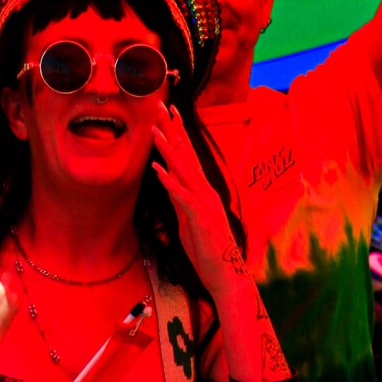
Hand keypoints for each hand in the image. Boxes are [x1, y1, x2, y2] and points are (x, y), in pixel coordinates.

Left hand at [150, 104, 245, 287]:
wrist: (225, 276)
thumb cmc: (207, 251)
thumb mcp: (187, 220)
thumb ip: (178, 199)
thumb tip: (167, 179)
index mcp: (203, 192)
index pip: (188, 157)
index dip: (177, 134)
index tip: (167, 113)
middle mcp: (206, 192)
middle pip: (188, 155)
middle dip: (174, 130)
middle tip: (161, 105)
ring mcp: (205, 204)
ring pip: (185, 171)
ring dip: (169, 150)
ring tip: (155, 131)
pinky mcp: (201, 219)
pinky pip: (183, 197)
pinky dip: (170, 182)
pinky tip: (158, 169)